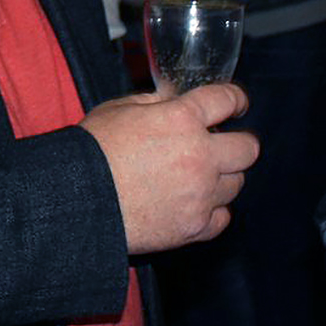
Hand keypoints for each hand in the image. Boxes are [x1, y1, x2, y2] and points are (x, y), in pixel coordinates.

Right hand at [81, 82, 257, 252]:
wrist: (77, 200)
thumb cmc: (92, 151)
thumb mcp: (119, 109)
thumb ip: (156, 102)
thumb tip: (176, 99)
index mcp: (182, 119)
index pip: (228, 100)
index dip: (235, 100)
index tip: (236, 105)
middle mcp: (200, 156)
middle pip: (248, 148)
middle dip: (238, 143)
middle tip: (222, 146)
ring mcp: (200, 194)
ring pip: (237, 184)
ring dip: (222, 178)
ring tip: (198, 178)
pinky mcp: (194, 227)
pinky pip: (223, 217)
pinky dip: (213, 211)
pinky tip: (194, 204)